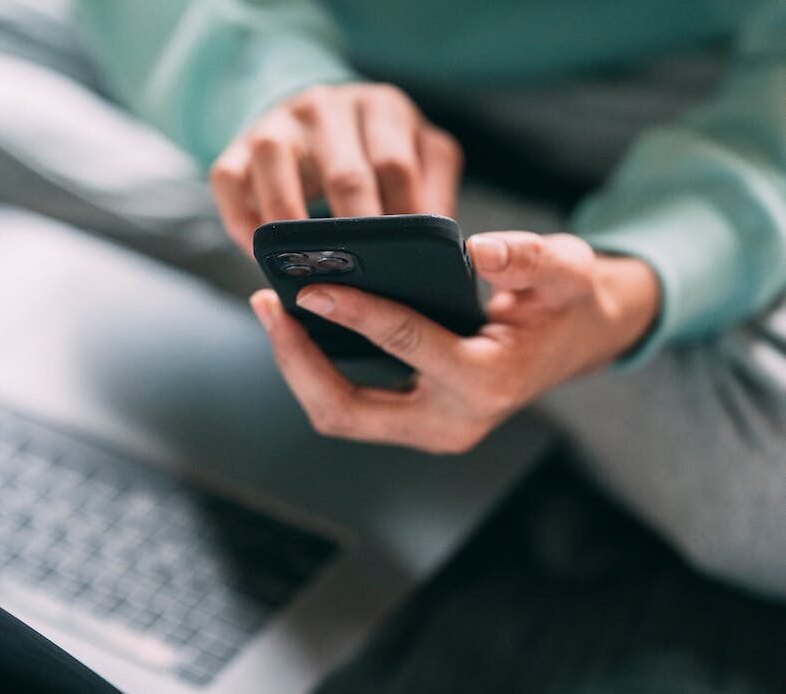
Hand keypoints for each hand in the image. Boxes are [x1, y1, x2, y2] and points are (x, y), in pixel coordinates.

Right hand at [210, 83, 462, 252]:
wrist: (314, 118)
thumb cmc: (374, 151)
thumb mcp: (418, 157)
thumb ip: (434, 193)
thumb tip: (445, 251)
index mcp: (382, 108)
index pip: (396, 166)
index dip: (402, 221)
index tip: (406, 266)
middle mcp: (328, 106)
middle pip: (345, 173)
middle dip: (356, 235)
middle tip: (364, 284)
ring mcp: (278, 122)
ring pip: (276, 164)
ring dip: (290, 225)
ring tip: (306, 270)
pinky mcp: (237, 143)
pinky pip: (228, 179)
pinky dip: (241, 220)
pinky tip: (259, 254)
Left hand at [249, 232, 659, 453]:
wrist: (575, 342)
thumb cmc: (566, 303)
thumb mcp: (567, 270)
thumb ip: (531, 258)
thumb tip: (479, 250)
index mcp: (488, 382)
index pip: (406, 344)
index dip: (354, 312)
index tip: (309, 286)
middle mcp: (451, 422)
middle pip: (348, 410)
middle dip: (297, 360)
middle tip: (266, 303)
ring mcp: (429, 430)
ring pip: (340, 415)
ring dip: (299, 367)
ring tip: (273, 310)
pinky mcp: (414, 421)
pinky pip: (350, 406)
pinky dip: (318, 371)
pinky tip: (302, 326)